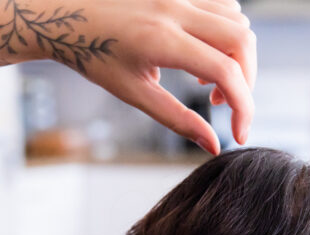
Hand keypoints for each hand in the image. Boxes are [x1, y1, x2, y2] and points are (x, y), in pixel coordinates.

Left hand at [70, 0, 256, 153]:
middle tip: (223, 105)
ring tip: (205, 81)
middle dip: (246, 80)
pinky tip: (199, 54)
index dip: (243, 106)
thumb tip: (213, 145)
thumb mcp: (133, 93)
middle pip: (242, 42)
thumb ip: (177, 119)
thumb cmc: (92, 55)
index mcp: (162, 40)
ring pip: (237, 21)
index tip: (239, 132)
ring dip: (235, 56)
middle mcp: (175, 9)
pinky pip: (221, 6)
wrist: (64, 15)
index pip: (225, 71)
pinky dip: (224, 34)